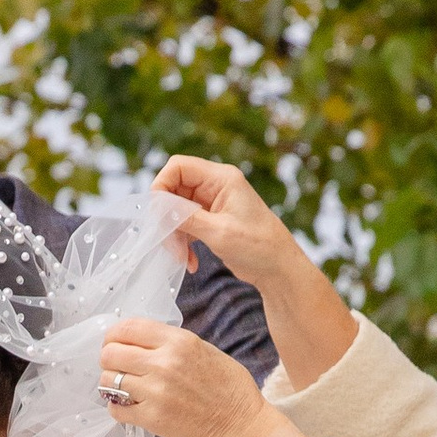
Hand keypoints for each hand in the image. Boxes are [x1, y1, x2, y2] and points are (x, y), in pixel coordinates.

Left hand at [97, 318, 313, 436]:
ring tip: (124, 388)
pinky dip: (118, 407)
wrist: (240, 424)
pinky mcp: (152, 418)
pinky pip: (116, 408)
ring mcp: (156, 392)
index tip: (113, 342)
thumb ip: (170, 342)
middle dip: (108, 359)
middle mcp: (164, 363)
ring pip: (108, 380)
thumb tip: (140, 340)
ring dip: (111, 384)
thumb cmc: (227, 387)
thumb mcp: (203, 350)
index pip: (127, 328)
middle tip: (117, 367)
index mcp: (178, 341)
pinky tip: (130, 406)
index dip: (113, 334)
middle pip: (110, 353)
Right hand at [150, 156, 358, 386]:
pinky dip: (184, 242)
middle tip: (169, 244)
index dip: (162, 186)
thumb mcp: (219, 232)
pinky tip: (190, 262)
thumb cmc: (258, 247)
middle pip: (175, 189)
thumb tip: (157, 207)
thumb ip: (185, 217)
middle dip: (167, 218)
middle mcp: (216, 185)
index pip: (178, 166)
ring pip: (177, 210)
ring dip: (175, 235)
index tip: (157, 213)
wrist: (279, 270)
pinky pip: (186, 224)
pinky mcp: (211, 220)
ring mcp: (213, 203)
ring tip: (182, 258)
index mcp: (222, 178)